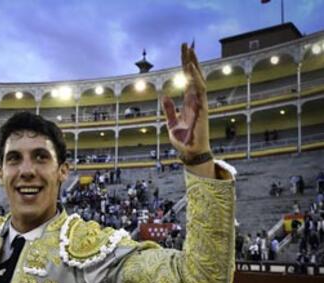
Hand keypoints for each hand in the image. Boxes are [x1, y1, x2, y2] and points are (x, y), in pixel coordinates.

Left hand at [162, 43, 213, 177]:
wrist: (189, 153)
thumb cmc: (183, 139)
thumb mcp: (171, 122)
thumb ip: (169, 109)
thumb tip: (164, 95)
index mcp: (189, 102)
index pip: (187, 80)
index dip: (185, 66)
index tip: (183, 52)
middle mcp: (196, 101)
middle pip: (194, 76)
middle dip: (190, 60)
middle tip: (186, 44)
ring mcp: (200, 104)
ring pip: (198, 80)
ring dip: (194, 66)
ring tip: (189, 52)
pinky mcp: (202, 110)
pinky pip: (199, 92)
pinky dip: (196, 80)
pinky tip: (191, 71)